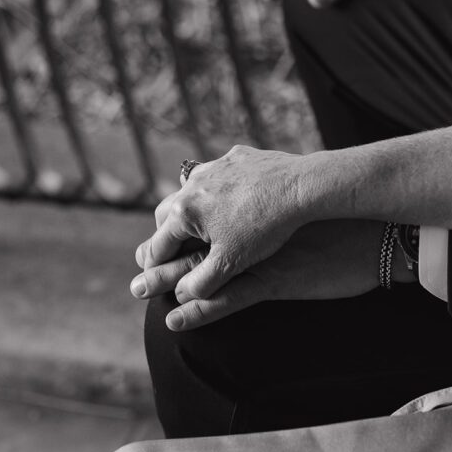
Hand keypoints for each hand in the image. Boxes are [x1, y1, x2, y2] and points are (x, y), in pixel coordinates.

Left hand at [131, 220, 413, 330]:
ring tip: (137, 290)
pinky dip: (200, 310)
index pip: (210, 218)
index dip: (182, 229)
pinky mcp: (275, 280)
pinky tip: (176, 320)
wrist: (380, 233)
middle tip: (136, 264)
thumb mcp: (313, 213)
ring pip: (201, 270)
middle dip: (161, 252)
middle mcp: (253, 231)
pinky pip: (229, 298)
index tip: (161, 237)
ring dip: (166, 280)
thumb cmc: (352, 224)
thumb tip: (281, 212)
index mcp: (259, 214)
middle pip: (194, 240)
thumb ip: (288, 213)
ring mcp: (261, 256)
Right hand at [133, 145, 318, 304]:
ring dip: (190, 210)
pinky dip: (217, 191)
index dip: (155, 266)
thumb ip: (202, 283)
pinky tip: (231, 201)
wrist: (300, 188)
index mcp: (185, 211)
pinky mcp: (237, 157)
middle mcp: (192, 183)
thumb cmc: (265, 228)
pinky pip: (219, 176)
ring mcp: (214, 167)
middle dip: (166, 234)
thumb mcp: (231, 264)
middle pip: (167, 214)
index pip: (159, 244)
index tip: (152, 278)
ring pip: (191, 191)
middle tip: (170, 251)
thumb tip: (182, 294)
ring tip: (197, 225)